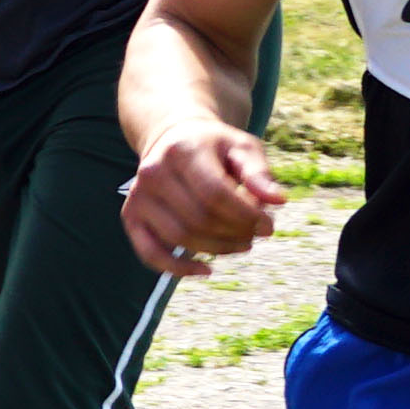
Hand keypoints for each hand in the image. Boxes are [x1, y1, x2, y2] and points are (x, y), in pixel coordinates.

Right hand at [121, 122, 281, 277]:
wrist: (174, 139)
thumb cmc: (216, 148)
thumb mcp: (243, 148)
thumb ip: (259, 174)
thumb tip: (278, 201)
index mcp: (182, 150)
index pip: (215, 194)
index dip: (245, 216)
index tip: (268, 226)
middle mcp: (153, 172)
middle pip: (199, 218)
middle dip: (235, 234)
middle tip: (255, 235)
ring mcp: (138, 195)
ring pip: (180, 238)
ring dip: (216, 249)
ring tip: (240, 245)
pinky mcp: (131, 215)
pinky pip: (150, 253)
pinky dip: (177, 268)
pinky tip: (205, 269)